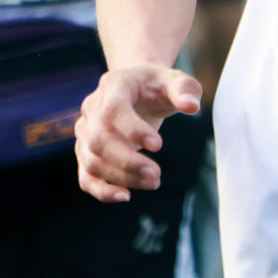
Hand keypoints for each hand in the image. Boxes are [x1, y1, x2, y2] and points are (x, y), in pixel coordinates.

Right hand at [76, 65, 201, 201]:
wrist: (137, 88)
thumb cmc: (157, 86)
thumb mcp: (175, 81)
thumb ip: (185, 90)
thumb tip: (192, 106)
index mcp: (113, 85)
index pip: (113, 110)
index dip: (132, 129)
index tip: (158, 145)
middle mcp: (92, 108)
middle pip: (98, 140)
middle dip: (127, 162)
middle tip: (156, 174)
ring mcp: (86, 131)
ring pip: (91, 161)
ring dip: (121, 177)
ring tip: (153, 181)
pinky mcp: (86, 151)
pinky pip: (86, 176)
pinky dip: (102, 190)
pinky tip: (125, 196)